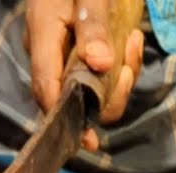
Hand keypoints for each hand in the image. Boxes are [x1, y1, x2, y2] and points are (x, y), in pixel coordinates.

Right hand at [24, 0, 145, 150]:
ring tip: (132, 42)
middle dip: (108, 95)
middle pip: (75, 100)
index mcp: (43, 41)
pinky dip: (124, 64)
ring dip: (121, 78)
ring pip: (95, 90)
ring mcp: (69, 56)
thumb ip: (91, 27)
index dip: (65, 120)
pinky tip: (131, 38)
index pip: (47, 91)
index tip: (89, 141)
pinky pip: (106, 74)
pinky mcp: (86, 54)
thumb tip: (100, 66)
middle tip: (128, 69)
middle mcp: (52, 56)